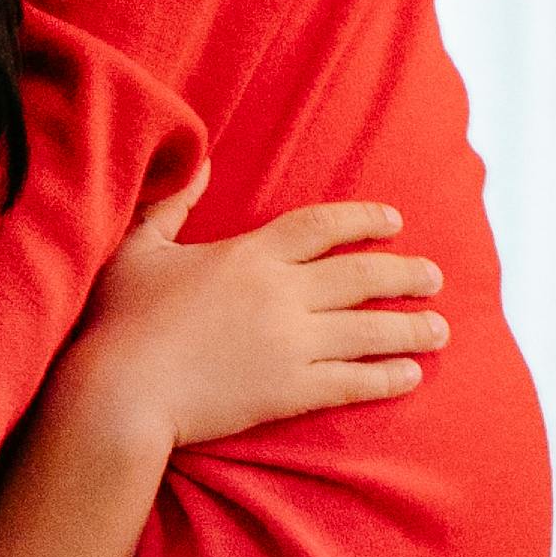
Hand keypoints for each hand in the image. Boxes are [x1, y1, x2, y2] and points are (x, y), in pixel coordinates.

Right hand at [63, 195, 447, 456]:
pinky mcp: (288, 391)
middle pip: (360, 275)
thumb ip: (171, 206)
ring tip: (440, 327)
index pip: (320, 227)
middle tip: (434, 277)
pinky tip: (411, 376)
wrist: (116, 393)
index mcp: (248, 255)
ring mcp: (289, 343)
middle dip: (404, 273)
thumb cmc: (115, 322)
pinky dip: (386, 377)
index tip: (394, 220)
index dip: (362, 220)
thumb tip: (199, 163)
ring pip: (368, 329)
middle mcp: (280, 293)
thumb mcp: (135, 249)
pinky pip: (352, 381)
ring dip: (410, 327)